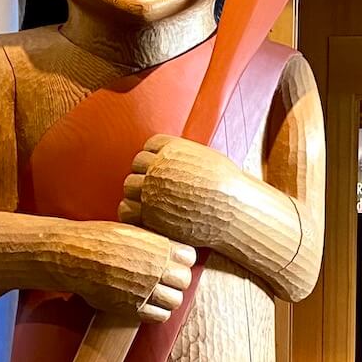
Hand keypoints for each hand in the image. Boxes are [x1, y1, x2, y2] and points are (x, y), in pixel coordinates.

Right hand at [80, 222, 194, 323]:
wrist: (75, 257)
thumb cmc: (100, 240)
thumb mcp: (132, 232)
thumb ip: (155, 243)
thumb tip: (173, 251)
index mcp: (158, 247)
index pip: (189, 257)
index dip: (181, 259)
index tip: (172, 260)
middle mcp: (156, 269)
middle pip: (185, 280)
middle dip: (177, 279)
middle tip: (164, 278)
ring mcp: (146, 290)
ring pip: (175, 300)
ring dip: (169, 297)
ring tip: (156, 292)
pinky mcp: (134, 307)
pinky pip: (160, 316)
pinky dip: (157, 311)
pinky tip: (148, 303)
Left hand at [118, 134, 236, 249]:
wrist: (234, 213)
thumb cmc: (227, 188)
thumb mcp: (206, 159)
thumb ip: (183, 156)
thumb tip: (171, 157)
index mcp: (172, 149)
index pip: (150, 146)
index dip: (157, 157)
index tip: (167, 169)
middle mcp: (158, 167)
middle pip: (137, 165)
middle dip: (146, 174)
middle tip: (161, 187)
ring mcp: (151, 191)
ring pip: (129, 186)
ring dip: (137, 191)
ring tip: (153, 200)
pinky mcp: (150, 215)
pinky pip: (127, 210)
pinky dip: (132, 211)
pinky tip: (145, 214)